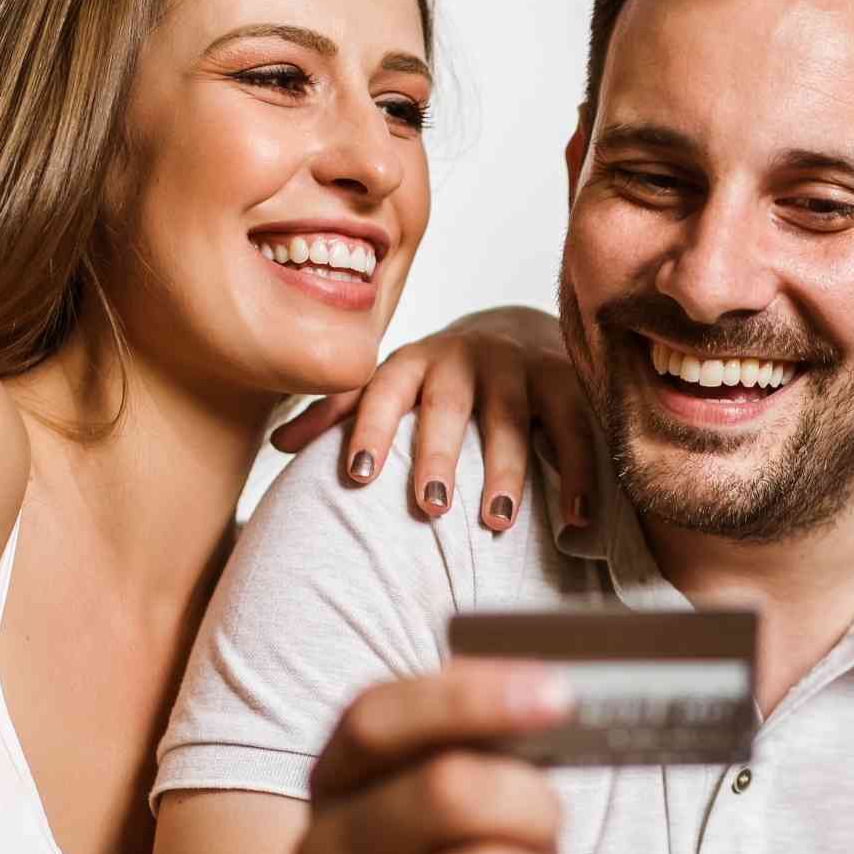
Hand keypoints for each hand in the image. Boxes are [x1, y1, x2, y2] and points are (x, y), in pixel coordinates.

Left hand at [270, 305, 597, 535]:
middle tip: (429, 506)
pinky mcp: (564, 380)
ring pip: (508, 420)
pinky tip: (574, 521)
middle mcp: (462, 358)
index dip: (368, 428)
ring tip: (495, 523)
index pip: (381, 389)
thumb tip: (276, 445)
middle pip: (446, 406)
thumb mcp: (390, 383)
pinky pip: (572, 429)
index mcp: (412, 361)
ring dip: (504, 472)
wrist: (517, 331)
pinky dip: (577, 475)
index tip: (356, 475)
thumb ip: (340, 411)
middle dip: (436, 454)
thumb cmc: (439, 376)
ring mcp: (516, 367)